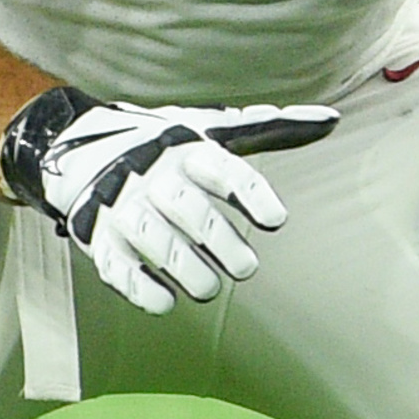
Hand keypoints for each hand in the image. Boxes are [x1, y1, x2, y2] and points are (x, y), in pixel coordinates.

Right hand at [0, 89, 336, 311]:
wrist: (86, 151)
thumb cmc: (171, 147)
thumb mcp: (216, 132)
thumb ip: (272, 130)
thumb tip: (332, 118)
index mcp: (188, 147)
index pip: (223, 168)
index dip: (251, 194)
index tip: (277, 220)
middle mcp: (154, 175)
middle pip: (189, 209)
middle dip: (220, 241)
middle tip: (246, 268)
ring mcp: (123, 206)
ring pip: (154, 239)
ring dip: (186, 269)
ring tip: (209, 288)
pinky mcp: (100, 236)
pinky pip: (117, 265)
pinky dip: (141, 287)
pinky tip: (166, 300)